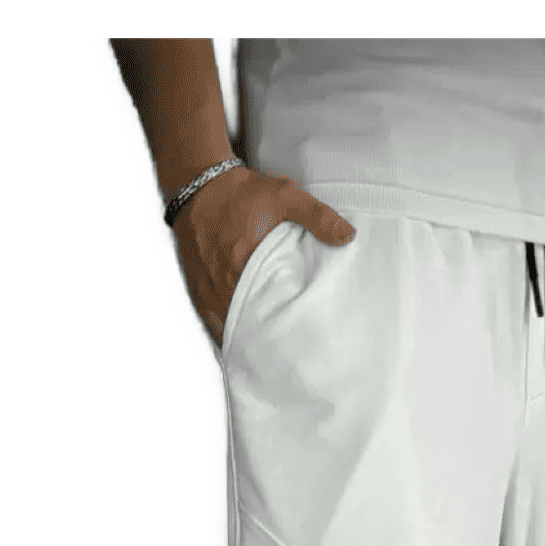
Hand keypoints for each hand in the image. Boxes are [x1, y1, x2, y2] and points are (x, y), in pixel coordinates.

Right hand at [173, 166, 355, 345]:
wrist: (198, 185)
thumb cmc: (240, 192)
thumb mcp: (285, 196)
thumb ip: (317, 216)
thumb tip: (347, 236)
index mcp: (244, 264)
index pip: (265, 310)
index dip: (280, 332)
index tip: (297, 346)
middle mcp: (221, 282)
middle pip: (246, 325)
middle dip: (265, 343)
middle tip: (286, 360)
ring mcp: (206, 288)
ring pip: (226, 328)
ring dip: (245, 341)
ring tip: (266, 360)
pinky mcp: (197, 289)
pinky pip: (211, 322)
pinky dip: (225, 334)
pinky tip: (240, 345)